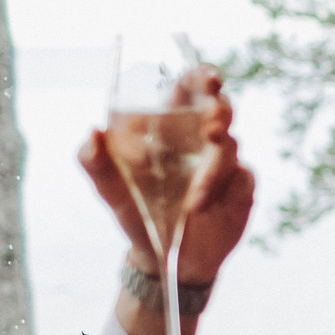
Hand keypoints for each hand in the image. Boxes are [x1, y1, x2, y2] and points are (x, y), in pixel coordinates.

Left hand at [78, 67, 256, 282]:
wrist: (165, 258)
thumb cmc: (136, 213)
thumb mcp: (110, 191)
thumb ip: (94, 162)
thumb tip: (92, 132)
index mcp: (169, 126)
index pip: (189, 88)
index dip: (201, 76)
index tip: (208, 79)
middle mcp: (199, 137)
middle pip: (221, 107)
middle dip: (220, 110)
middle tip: (211, 128)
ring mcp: (223, 161)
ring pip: (231, 146)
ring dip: (213, 168)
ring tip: (193, 201)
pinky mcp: (241, 185)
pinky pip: (242, 176)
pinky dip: (222, 189)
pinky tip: (201, 207)